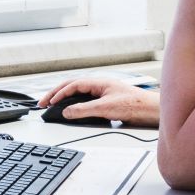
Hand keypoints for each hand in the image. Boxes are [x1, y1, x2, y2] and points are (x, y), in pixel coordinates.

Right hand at [35, 77, 159, 126]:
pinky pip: (86, 100)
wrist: (151, 111)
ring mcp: (103, 93)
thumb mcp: (105, 108)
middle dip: (56, 94)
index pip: (72, 85)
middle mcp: (100, 86)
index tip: (48, 102)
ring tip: (52, 105)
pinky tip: (72, 110)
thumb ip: (84, 110)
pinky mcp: (107, 102)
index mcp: (98, 82)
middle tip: (43, 103)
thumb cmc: (134, 104)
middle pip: (72, 86)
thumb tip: (66, 112)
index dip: (58, 93)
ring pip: (78, 93)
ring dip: (64, 98)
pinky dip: (75, 104)